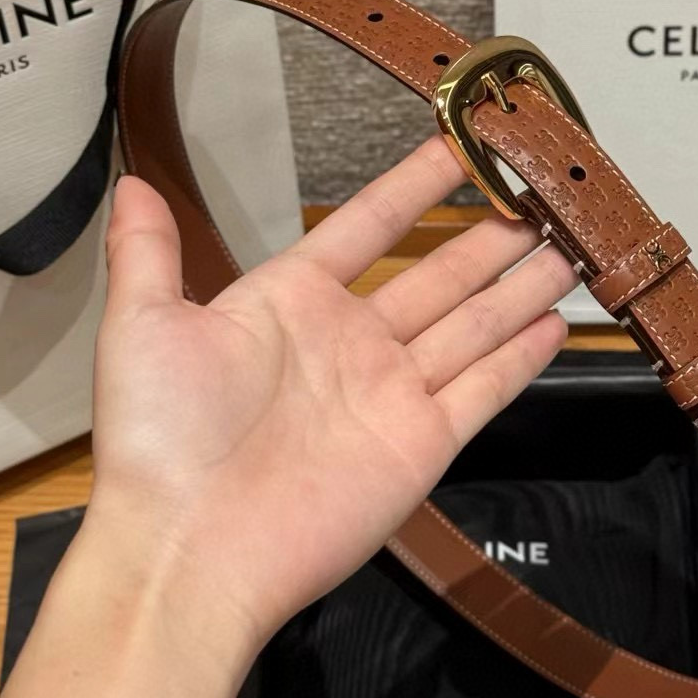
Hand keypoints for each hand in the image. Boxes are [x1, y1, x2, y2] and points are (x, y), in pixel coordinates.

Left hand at [89, 133, 574, 661]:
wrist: (191, 551)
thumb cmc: (162, 439)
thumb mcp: (145, 328)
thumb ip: (148, 254)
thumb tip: (131, 185)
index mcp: (294, 302)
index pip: (370, 226)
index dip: (417, 187)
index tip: (462, 147)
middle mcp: (352, 342)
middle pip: (439, 274)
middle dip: (490, 236)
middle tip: (539, 199)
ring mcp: (393, 393)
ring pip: (473, 324)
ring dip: (519, 287)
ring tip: (566, 248)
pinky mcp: (422, 444)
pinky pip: (483, 389)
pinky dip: (521, 358)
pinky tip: (555, 323)